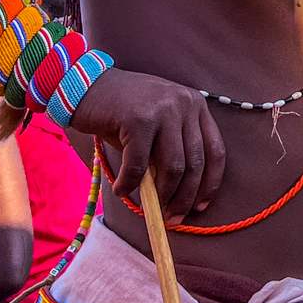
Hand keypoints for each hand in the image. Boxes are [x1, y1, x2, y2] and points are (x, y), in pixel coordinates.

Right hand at [71, 68, 225, 221]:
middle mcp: (184, 104)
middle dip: (185, 197)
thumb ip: (172, 149)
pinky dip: (129, 184)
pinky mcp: (138, 119)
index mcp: (195, 104)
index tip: (201, 206)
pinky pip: (138, 165)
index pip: (215, 150)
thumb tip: (180, 194)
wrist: (87, 85)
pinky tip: (121, 190)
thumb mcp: (158, 124)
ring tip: (151, 209)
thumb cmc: (123, 109)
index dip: (210, 183)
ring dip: (163, 195)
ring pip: (173, 167)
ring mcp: (162, 110)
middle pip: (195, 162)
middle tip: (174, 217)